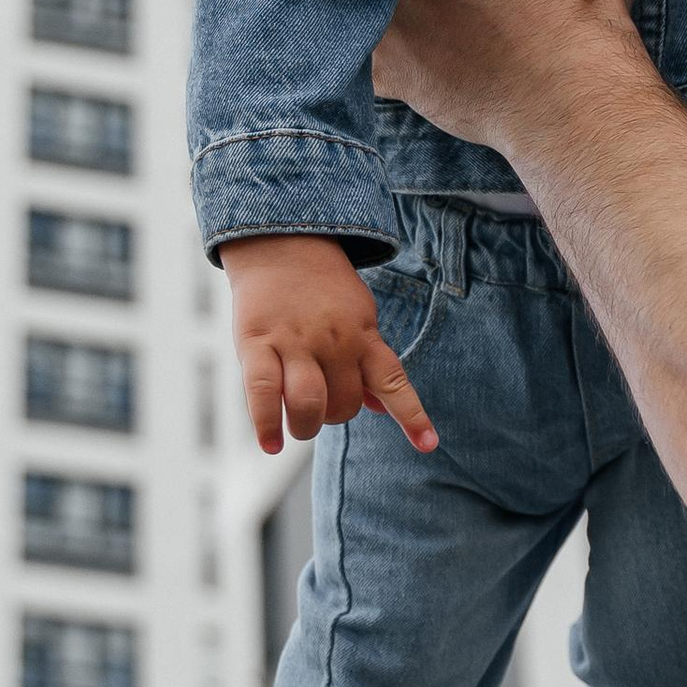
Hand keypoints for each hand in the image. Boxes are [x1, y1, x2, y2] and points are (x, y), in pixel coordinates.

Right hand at [219, 232, 437, 456]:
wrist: (281, 242)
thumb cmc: (323, 291)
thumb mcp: (359, 318)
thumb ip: (367, 362)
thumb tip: (381, 407)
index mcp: (364, 335)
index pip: (394, 382)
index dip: (412, 416)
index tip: (429, 445)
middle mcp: (334, 340)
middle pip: (345, 405)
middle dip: (336, 416)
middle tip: (322, 405)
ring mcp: (295, 342)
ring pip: (310, 405)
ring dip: (306, 426)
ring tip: (300, 424)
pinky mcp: (257, 343)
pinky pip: (263, 394)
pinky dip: (267, 425)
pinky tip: (272, 444)